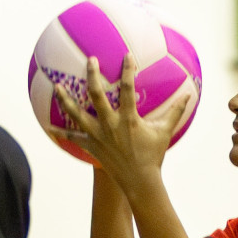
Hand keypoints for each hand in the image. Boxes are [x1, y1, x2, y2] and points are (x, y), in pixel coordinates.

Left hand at [52, 54, 192, 187]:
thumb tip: (189, 95)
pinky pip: (73, 138)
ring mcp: (98, 136)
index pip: (127, 90)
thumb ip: (175, 112)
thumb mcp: (165, 132)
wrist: (139, 181)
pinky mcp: (91, 146)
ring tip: (57, 86)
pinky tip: (48, 126)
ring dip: (66, 100)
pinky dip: (60, 132)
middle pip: (96, 96)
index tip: (126, 56)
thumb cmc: (153, 156)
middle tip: (89, 60)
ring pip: (77, 115)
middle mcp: (111, 125)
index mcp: (129, 119)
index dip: (127, 71)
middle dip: (92, 76)